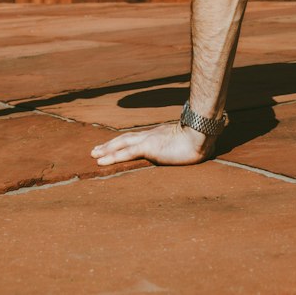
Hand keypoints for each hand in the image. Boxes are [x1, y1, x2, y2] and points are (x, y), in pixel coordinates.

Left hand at [91, 121, 209, 167]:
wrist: (202, 134)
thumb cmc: (199, 139)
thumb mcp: (186, 142)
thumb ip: (182, 143)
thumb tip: (187, 147)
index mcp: (158, 134)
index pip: (136, 138)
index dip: (123, 142)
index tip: (113, 145)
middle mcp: (150, 135)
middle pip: (124, 138)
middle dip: (110, 144)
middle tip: (96, 150)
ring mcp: (148, 140)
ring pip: (121, 144)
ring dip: (106, 149)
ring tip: (93, 155)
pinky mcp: (148, 147)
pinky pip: (126, 153)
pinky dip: (112, 156)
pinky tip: (101, 161)